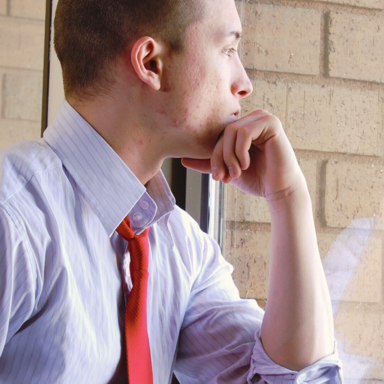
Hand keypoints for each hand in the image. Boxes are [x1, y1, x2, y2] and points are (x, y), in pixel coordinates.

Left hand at [182, 110, 303, 198]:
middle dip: (220, 157)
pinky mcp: (272, 123)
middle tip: (223, 177)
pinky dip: (241, 152)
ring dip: (230, 156)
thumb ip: (209, 163)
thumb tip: (183, 159)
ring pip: (231, 131)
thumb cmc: (256, 179)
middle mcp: (253, 119)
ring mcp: (263, 118)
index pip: (218, 135)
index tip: (217, 177)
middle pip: (223, 132)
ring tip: (236, 173)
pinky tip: (247, 165)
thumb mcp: (227, 169)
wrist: (279, 190)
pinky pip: (244, 132)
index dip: (214, 156)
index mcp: (243, 127)